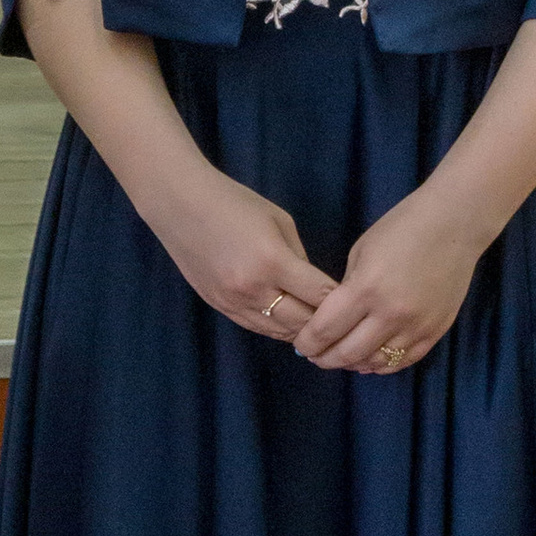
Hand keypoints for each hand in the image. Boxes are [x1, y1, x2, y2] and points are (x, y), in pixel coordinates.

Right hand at [145, 163, 335, 345]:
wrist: (180, 205)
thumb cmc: (234, 202)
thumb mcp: (279, 221)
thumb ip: (299, 258)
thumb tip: (313, 288)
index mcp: (273, 262)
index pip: (320, 296)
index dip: (340, 300)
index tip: (354, 300)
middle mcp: (254, 289)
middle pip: (303, 322)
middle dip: (325, 322)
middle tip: (340, 320)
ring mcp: (234, 302)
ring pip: (280, 333)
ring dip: (301, 330)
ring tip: (317, 326)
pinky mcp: (219, 306)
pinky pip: (257, 328)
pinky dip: (276, 328)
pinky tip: (288, 322)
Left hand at [296, 184, 479, 375]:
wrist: (454, 225)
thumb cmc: (401, 229)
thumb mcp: (361, 253)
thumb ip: (346, 289)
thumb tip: (335, 319)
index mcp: (365, 289)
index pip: (326, 330)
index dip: (308, 343)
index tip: (301, 345)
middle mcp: (390, 314)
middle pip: (348, 353)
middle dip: (325, 359)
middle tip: (315, 357)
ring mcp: (416, 327)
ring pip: (376, 363)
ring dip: (353, 365)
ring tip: (341, 359)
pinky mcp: (435, 332)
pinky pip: (404, 361)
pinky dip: (383, 365)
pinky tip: (370, 361)